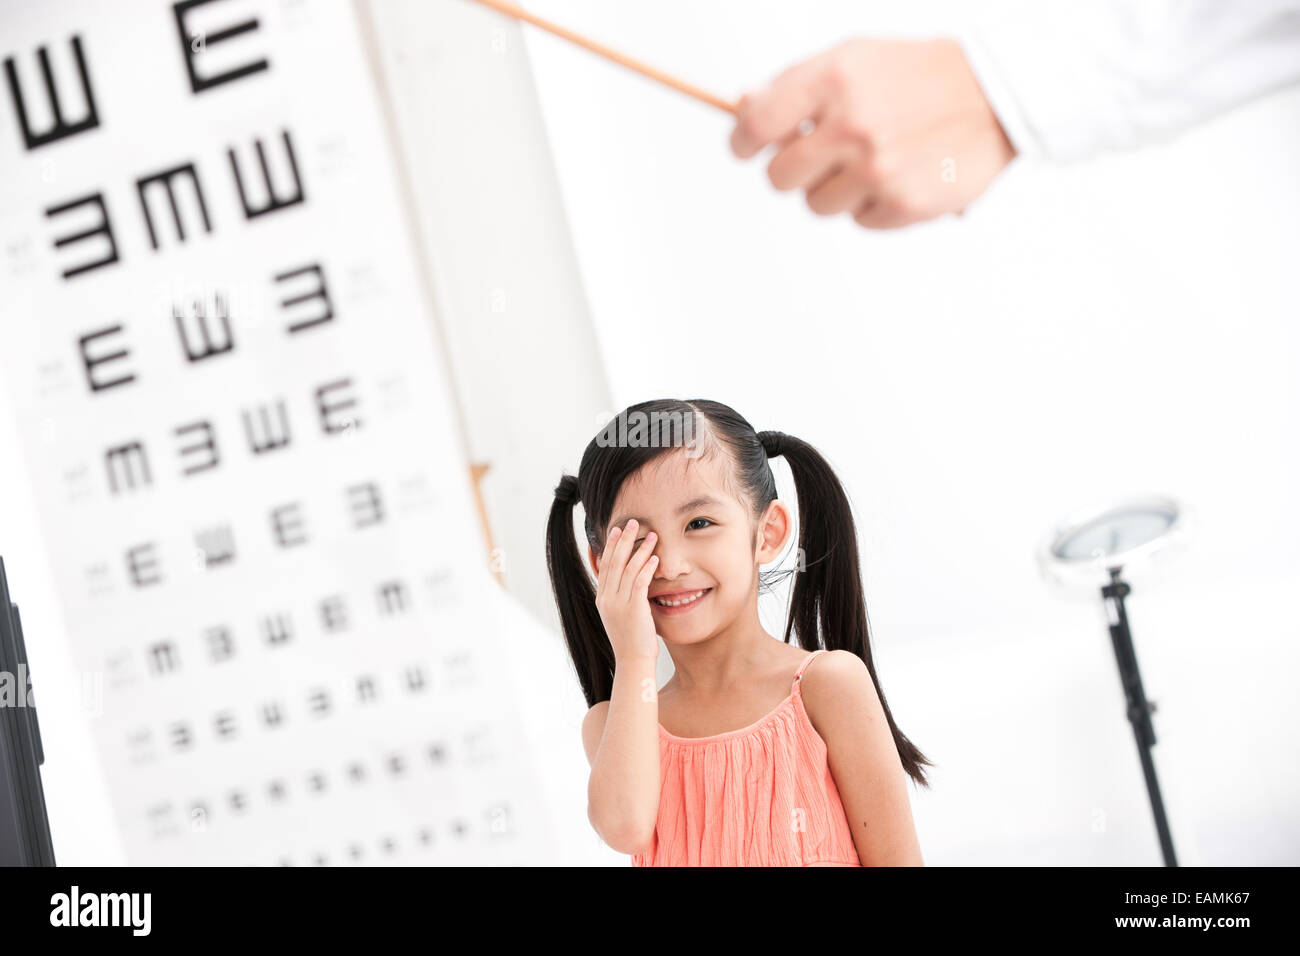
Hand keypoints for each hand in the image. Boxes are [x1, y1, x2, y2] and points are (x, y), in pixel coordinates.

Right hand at [594, 520, 660, 662]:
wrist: (633, 662)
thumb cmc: (631, 641)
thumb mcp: (620, 616)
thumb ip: (621, 598)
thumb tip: (628, 581)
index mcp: (602, 599)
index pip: (604, 566)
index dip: (610, 546)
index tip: (616, 530)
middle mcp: (607, 599)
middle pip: (614, 562)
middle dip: (623, 540)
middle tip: (631, 522)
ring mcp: (618, 604)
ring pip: (627, 569)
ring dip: (640, 549)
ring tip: (650, 535)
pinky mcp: (633, 609)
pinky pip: (639, 582)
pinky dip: (646, 568)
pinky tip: (654, 558)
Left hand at [729, 37, 1015, 228]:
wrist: (996, 93)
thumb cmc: (918, 75)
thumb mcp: (854, 59)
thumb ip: (796, 85)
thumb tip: (742, 107)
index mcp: (834, 81)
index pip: (756, 126)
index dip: (742, 142)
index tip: (747, 147)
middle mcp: (852, 126)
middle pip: (779, 177)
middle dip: (791, 170)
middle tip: (817, 158)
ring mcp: (878, 170)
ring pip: (817, 204)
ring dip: (834, 190)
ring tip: (869, 163)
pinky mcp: (904, 203)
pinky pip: (860, 220)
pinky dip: (873, 204)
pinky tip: (899, 175)